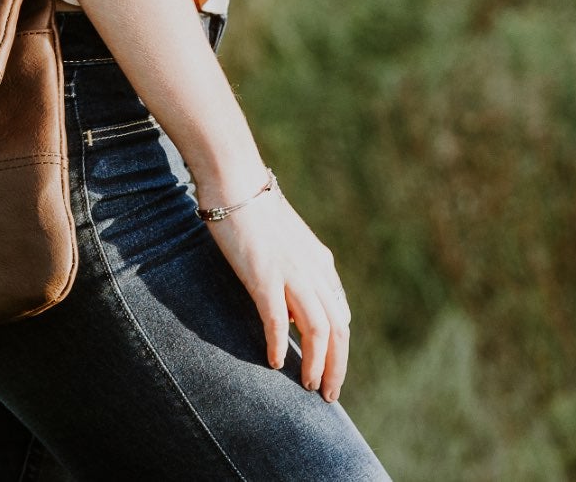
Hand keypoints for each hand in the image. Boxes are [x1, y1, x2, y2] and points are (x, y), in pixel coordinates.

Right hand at [200, 179, 351, 401]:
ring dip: (317, 364)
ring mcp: (292, 274)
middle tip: (329, 394)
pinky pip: (279, 321)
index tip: (330, 369)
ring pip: (318, 331)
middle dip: (338, 366)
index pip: (340, 315)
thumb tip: (293, 312)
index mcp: (320, 263)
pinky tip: (275, 362)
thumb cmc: (253, 209)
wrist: (236, 181)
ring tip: (310, 387)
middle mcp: (314, 271)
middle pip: (339, 329)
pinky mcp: (265, 276)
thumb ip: (296, 273)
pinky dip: (281, 345)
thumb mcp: (285, 244)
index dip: (339, 348)